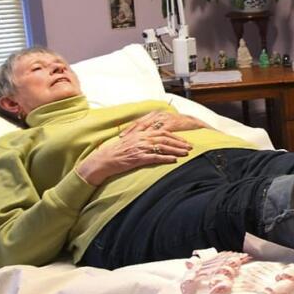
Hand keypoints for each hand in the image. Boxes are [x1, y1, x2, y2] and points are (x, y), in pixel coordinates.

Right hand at [76, 127, 194, 185]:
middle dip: (179, 142)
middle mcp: (141, 138)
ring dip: (176, 150)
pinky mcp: (137, 158)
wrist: (103, 160)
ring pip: (162, 147)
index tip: (184, 141)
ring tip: (186, 154)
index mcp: (140, 133)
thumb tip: (155, 142)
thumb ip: (142, 140)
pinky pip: (154, 157)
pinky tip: (173, 161)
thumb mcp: (130, 142)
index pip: (162, 132)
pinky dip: (165, 158)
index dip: (175, 136)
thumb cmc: (116, 153)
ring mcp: (139, 148)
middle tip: (190, 147)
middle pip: (165, 138)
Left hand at [122, 109, 206, 136]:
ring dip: (140, 135)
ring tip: (133, 142)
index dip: (130, 129)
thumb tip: (143, 135)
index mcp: (155, 114)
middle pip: (141, 123)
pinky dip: (154, 138)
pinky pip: (161, 131)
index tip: (121, 136)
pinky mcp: (171, 124)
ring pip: (149, 127)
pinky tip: (149, 143)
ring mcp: (165, 119)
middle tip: (123, 139)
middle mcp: (158, 115)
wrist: (195, 124)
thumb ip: (155, 128)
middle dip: (131, 131)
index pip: (139, 122)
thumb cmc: (180, 126)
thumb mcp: (165, 125)